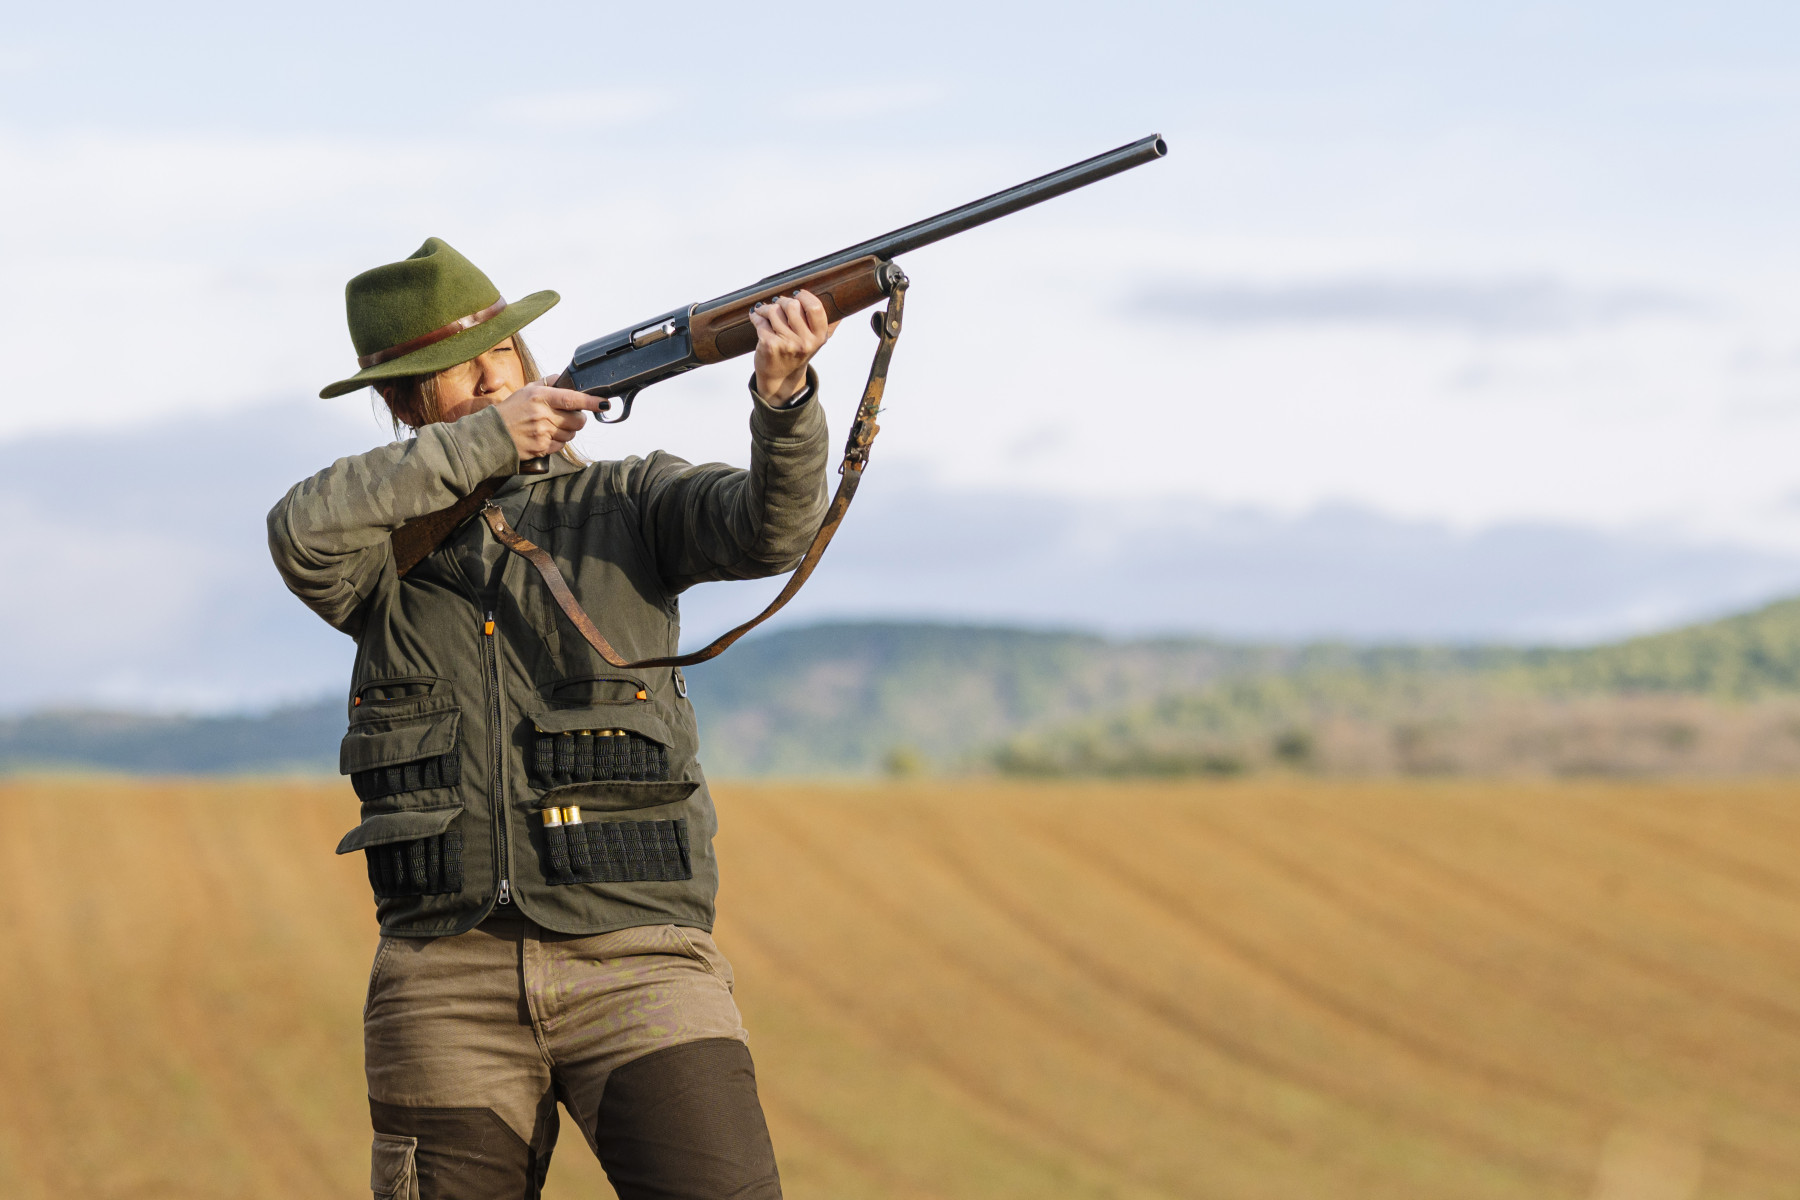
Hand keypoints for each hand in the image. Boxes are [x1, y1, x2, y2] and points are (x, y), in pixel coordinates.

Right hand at [491, 381, 601, 459]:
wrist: (491, 435)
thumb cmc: (510, 411)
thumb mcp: (526, 391)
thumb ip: (548, 384)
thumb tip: (565, 378)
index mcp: (540, 397)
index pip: (571, 399)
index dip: (590, 401)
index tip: (603, 403)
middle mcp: (542, 415)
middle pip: (578, 421)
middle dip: (577, 420)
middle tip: (567, 417)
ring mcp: (542, 433)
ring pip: (571, 435)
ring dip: (566, 432)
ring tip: (550, 427)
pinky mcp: (541, 448)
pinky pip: (560, 446)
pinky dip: (556, 442)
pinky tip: (544, 436)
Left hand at [750, 288, 837, 402]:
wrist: (779, 377)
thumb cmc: (797, 351)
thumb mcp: (815, 340)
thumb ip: (824, 322)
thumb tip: (841, 303)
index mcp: (819, 337)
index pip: (814, 307)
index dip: (804, 295)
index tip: (797, 295)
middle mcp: (805, 342)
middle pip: (792, 305)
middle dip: (782, 301)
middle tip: (779, 305)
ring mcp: (787, 344)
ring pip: (773, 310)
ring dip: (766, 308)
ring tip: (765, 312)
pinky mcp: (770, 345)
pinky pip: (760, 319)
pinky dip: (756, 316)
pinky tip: (757, 318)